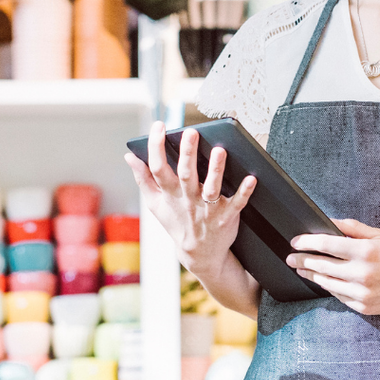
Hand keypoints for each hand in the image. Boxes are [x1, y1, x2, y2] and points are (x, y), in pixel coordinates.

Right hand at [124, 121, 255, 277]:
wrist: (198, 254)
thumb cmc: (177, 221)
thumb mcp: (155, 203)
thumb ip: (143, 179)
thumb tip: (128, 157)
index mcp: (170, 194)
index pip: (158, 168)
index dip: (156, 147)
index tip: (158, 126)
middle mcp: (188, 199)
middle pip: (186, 174)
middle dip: (187, 154)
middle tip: (190, 132)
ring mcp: (208, 209)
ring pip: (212, 188)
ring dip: (216, 170)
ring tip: (219, 150)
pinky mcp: (226, 216)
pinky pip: (237, 203)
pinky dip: (244, 192)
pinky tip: (251, 178)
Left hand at [286, 218, 379, 313]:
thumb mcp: (379, 235)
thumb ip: (352, 228)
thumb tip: (328, 221)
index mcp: (365, 251)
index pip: (326, 245)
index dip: (306, 242)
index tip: (295, 242)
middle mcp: (362, 273)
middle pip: (321, 266)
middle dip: (302, 261)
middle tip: (291, 258)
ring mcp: (362, 293)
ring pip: (327, 284)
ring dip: (312, 276)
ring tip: (302, 270)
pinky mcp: (364, 307)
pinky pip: (339, 297)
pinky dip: (330, 288)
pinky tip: (324, 281)